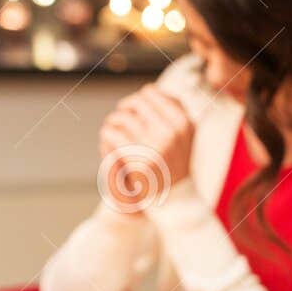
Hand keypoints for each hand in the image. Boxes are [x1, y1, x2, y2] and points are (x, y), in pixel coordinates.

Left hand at [99, 85, 194, 207]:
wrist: (171, 199)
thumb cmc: (173, 164)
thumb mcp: (184, 136)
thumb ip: (173, 111)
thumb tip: (148, 91)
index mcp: (184, 123)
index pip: (151, 92)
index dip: (138, 99)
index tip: (135, 112)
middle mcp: (172, 132)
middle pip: (134, 102)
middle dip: (124, 110)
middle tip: (121, 123)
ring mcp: (156, 145)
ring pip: (120, 117)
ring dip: (113, 125)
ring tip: (115, 136)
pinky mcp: (138, 159)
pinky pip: (111, 134)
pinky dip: (107, 140)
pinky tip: (112, 149)